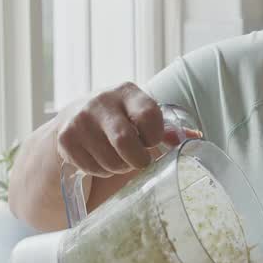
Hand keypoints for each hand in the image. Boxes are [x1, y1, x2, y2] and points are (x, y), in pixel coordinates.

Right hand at [55, 82, 194, 177]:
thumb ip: (167, 129)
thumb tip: (197, 138)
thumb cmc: (120, 119)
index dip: (154, 136)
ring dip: (120, 167)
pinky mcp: (66, 138)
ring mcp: (80, 120)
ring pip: (110, 160)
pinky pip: (92, 167)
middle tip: (140, 162)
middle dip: (138, 159)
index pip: (149, 116)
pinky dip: (101, 170)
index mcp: (127, 92)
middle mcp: (101, 101)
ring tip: (119, 158)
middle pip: (125, 141)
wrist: (74, 116)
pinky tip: (101, 158)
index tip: (151, 141)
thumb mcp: (141, 115)